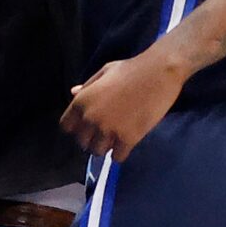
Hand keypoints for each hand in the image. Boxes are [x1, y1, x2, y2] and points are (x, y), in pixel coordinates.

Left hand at [61, 50, 184, 158]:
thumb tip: (73, 92)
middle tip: (105, 132)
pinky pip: (117, 156)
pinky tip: (127, 142)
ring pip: (98, 151)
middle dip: (92, 139)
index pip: (66, 127)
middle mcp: (91, 118)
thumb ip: (88, 86)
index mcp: (82, 101)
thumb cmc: (131, 69)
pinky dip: (121, 152)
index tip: (87, 127)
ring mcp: (109, 130)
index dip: (77, 128)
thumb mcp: (104, 72)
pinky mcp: (127, 138)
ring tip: (116, 138)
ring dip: (106, 146)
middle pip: (82, 142)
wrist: (159, 73)